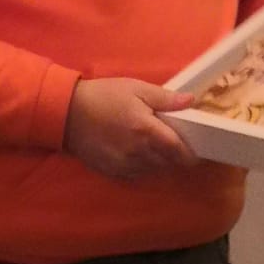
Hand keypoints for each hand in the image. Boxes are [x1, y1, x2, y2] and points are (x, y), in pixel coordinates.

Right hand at [63, 78, 198, 181]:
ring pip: (153, 170)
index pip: (177, 150)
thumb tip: (190, 101)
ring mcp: (124, 164)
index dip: (190, 154)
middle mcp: (137, 151)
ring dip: (159, 162)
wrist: (67, 113)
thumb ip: (164, 98)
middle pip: (167, 162)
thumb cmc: (103, 96)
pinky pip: (136, 175)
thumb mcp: (135, 88)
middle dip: (175, 156)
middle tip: (174, 144)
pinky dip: (143, 167)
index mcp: (146, 130)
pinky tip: (137, 154)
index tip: (196, 151)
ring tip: (155, 147)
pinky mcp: (112, 171)